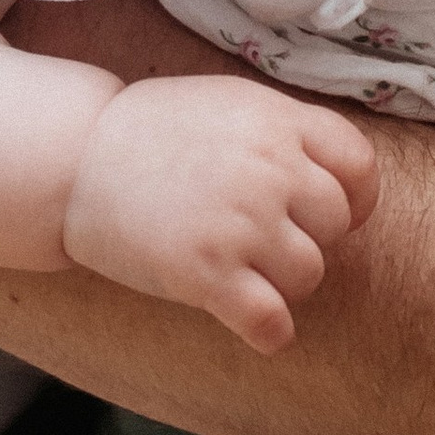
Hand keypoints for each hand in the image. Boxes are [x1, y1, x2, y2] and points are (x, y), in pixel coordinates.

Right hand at [63, 74, 380, 351]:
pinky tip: (258, 326)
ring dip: (286, 284)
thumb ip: (285, 130)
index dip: (354, 198)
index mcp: (278, 121)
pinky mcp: (205, 273)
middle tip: (270, 241)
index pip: (360, 168)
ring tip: (251, 275)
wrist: (74, 160)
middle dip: (310, 238)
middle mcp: (268, 169)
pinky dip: (271, 332)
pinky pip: (270, 321)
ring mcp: (239, 222)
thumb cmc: (152, 132)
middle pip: (336, 224)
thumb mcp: (230, 103)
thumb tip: (336, 172)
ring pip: (309, 274)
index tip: (332, 213)